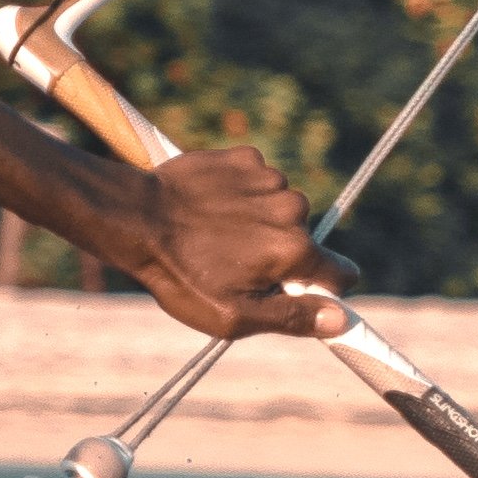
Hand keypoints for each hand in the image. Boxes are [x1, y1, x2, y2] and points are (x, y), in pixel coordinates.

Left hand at [124, 142, 346, 341]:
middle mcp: (291, 209)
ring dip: (260, 221)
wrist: (135, 218)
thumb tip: (341, 320)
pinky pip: (259, 181)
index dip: (321, 288)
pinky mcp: (245, 158)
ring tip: (218, 235)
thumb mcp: (235, 316)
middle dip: (281, 254)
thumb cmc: (181, 275)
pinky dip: (243, 194)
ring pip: (280, 208)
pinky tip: (213, 206)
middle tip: (236, 266)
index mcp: (295, 251)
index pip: (340, 273)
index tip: (292, 291)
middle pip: (305, 240)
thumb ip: (294, 318)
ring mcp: (268, 178)